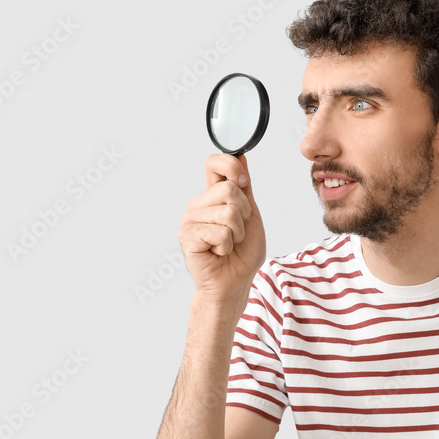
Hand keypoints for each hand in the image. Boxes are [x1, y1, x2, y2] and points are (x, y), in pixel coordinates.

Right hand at [178, 154, 266, 306]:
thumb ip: (244, 188)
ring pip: (228, 213)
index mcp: (212, 196)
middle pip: (229, 189)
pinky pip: (219, 232)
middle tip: (237, 232)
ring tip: (228, 244)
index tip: (243, 184)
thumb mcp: (251, 215)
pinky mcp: (187, 236)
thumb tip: (241, 156)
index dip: (231, 167)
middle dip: (244, 214)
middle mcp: (198, 205)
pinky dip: (227, 246)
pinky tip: (218, 252)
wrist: (234, 283)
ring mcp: (190, 219)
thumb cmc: (242, 253)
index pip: (214, 163)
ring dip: (237, 234)